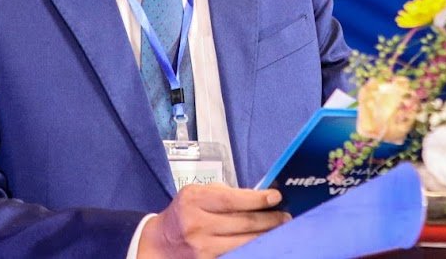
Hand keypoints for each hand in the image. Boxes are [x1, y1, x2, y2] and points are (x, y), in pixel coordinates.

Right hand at [138, 184, 289, 257]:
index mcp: (194, 200)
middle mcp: (196, 224)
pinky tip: (263, 245)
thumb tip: (259, 196)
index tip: (276, 197)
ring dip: (265, 236)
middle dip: (269, 219)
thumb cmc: (183, 213)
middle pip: (242, 223)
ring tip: (279, 230)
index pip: (233, 199)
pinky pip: (235, 256)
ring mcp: (201, 248)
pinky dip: (252, 250)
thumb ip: (225, 194)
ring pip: (243, 243)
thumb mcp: (197, 194)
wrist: (159, 242)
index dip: (258, 199)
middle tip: (286, 216)